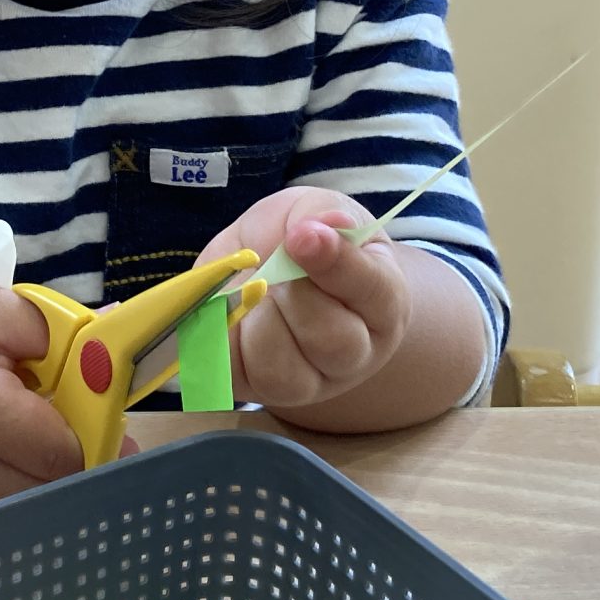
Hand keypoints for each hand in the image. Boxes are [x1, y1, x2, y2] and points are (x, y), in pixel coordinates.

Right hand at [0, 272, 83, 514]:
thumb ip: (59, 336)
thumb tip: (113, 365)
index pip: (61, 453)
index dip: (91, 436)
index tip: (103, 418)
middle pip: (45, 487)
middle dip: (70, 458)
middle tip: (80, 426)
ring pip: (19, 503)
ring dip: (38, 475)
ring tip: (31, 432)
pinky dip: (5, 482)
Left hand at [206, 187, 410, 412]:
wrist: (268, 267)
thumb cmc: (304, 239)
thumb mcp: (314, 210)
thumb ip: (318, 214)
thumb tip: (319, 228)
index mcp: (382, 303)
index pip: (373, 291)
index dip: (337, 263)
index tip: (301, 235)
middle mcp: (354, 354)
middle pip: (333, 341)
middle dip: (292, 293)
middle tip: (272, 262)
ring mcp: (305, 381)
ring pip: (281, 370)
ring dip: (254, 317)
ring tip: (250, 285)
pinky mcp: (253, 389)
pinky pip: (231, 377)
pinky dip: (217, 338)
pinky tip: (224, 307)